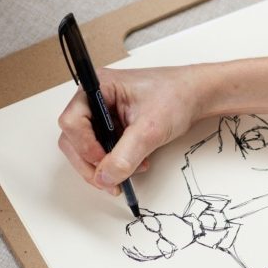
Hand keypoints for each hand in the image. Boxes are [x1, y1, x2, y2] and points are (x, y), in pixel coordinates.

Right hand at [57, 65, 212, 194]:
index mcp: (97, 87)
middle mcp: (95, 98)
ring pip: (85, 148)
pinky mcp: (112, 124)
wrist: (195, 96)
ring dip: (105, 165)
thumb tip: (105, 177)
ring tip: (130, 170)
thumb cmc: (175, 95)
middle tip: (110, 181)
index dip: (84, 146)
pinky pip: (102, 149)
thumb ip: (125, 155)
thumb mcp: (150, 128)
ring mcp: (102, 112)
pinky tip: (136, 163)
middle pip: (73, 139)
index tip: (103, 162)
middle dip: (92, 163)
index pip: (72, 121)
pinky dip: (115, 162)